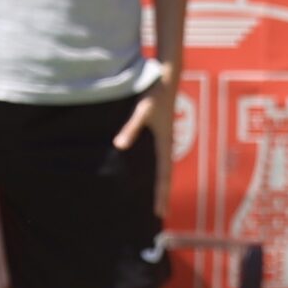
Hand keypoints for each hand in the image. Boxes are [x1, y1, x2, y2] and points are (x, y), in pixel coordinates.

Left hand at [113, 66, 177, 217]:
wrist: (167, 75)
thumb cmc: (155, 92)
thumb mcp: (142, 110)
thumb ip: (131, 128)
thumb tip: (119, 145)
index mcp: (165, 142)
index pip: (164, 175)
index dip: (161, 194)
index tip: (160, 212)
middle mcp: (167, 142)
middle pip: (165, 174)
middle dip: (162, 194)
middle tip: (160, 213)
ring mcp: (164, 137)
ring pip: (163, 166)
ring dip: (161, 182)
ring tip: (157, 197)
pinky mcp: (160, 130)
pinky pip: (158, 156)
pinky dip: (155, 168)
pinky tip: (147, 170)